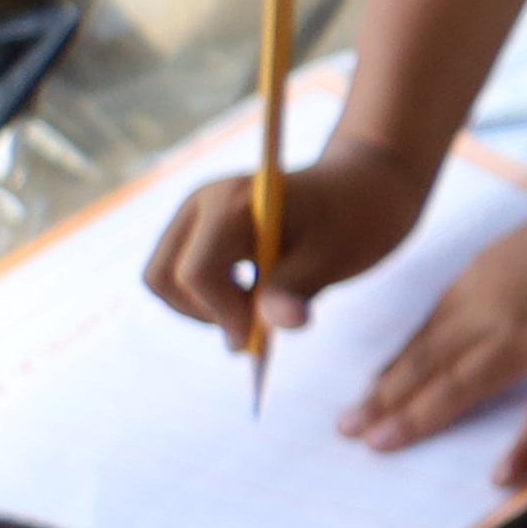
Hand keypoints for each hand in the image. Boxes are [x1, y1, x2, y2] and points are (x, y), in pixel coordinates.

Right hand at [143, 132, 440, 347]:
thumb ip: (300, 288)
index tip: (257, 341)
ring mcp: (194, 213)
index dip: (223, 314)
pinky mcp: (197, 228)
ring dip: (202, 307)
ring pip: (162, 279)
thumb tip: (282, 323)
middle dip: (203, 313)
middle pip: (163, 277)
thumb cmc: (358, 218)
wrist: (363, 186)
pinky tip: (252, 296)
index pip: (197, 272)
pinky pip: (176, 274)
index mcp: (234, 201)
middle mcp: (203, 201)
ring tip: (260, 309)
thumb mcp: (339, 256)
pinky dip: (205, 297)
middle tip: (253, 331)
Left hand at [342, 173, 526, 483]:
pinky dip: (524, 447)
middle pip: (426, 362)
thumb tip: (499, 305)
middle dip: (383, 398)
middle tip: (350, 430)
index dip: (395, 367)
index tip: (370, 392)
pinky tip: (502, 477)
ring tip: (382, 445)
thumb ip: (509, 276)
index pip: (427, 332)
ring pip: (460, 386)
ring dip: (417, 418)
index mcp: (482, 276)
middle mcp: (493, 309)